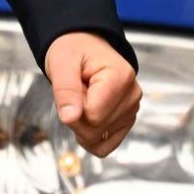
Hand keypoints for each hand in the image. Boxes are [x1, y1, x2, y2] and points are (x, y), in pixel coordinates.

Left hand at [44, 31, 140, 158]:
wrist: (84, 47)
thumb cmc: (73, 51)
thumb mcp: (61, 63)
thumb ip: (65, 90)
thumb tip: (70, 117)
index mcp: (120, 77)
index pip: (93, 116)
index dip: (73, 108)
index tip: (72, 87)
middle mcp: (132, 95)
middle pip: (96, 131)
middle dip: (76, 118)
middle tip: (75, 93)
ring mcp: (132, 109)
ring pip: (99, 141)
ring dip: (82, 126)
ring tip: (83, 100)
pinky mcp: (127, 121)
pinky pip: (106, 146)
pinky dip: (91, 138)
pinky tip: (87, 118)